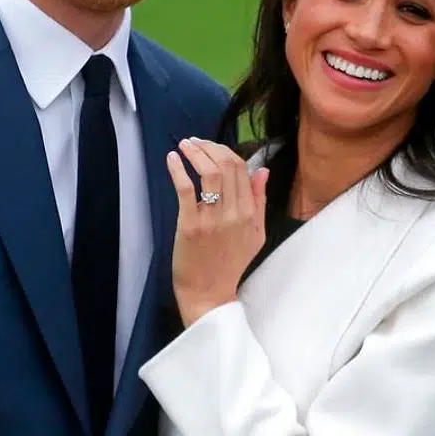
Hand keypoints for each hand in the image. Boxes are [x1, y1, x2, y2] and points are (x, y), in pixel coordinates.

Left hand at [165, 138, 268, 326]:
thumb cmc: (230, 264)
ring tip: (184, 145)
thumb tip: (262, 171)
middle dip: (209, 147)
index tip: (211, 147)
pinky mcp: (190, 225)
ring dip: (195, 152)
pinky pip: (186, 188)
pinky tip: (172, 159)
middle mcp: (234, 213)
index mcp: (250, 213)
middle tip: (195, 142)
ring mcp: (212, 219)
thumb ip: (259, 201)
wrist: (209, 293)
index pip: (242, 169)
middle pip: (225, 166)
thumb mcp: (255, 234)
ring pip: (208, 172)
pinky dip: (178, 169)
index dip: (225, 152)